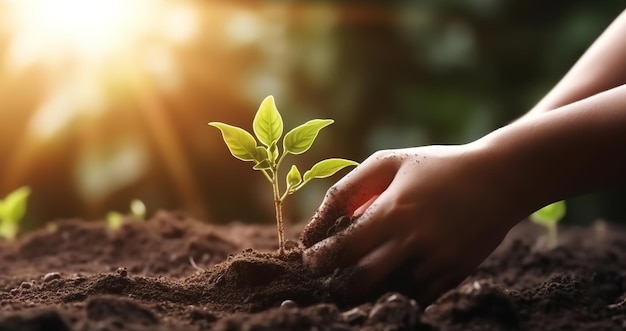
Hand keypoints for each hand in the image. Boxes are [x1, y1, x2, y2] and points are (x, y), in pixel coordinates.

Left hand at [300, 144, 526, 303]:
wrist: (500, 178)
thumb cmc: (437, 166)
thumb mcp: (390, 162)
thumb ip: (351, 188)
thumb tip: (321, 223)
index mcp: (393, 211)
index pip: (343, 248)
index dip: (319, 259)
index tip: (310, 260)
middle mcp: (414, 241)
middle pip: (361, 281)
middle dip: (336, 286)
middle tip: (327, 281)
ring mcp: (437, 261)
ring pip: (388, 293)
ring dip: (368, 291)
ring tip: (357, 280)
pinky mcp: (455, 274)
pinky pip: (418, 298)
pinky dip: (399, 293)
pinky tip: (391, 280)